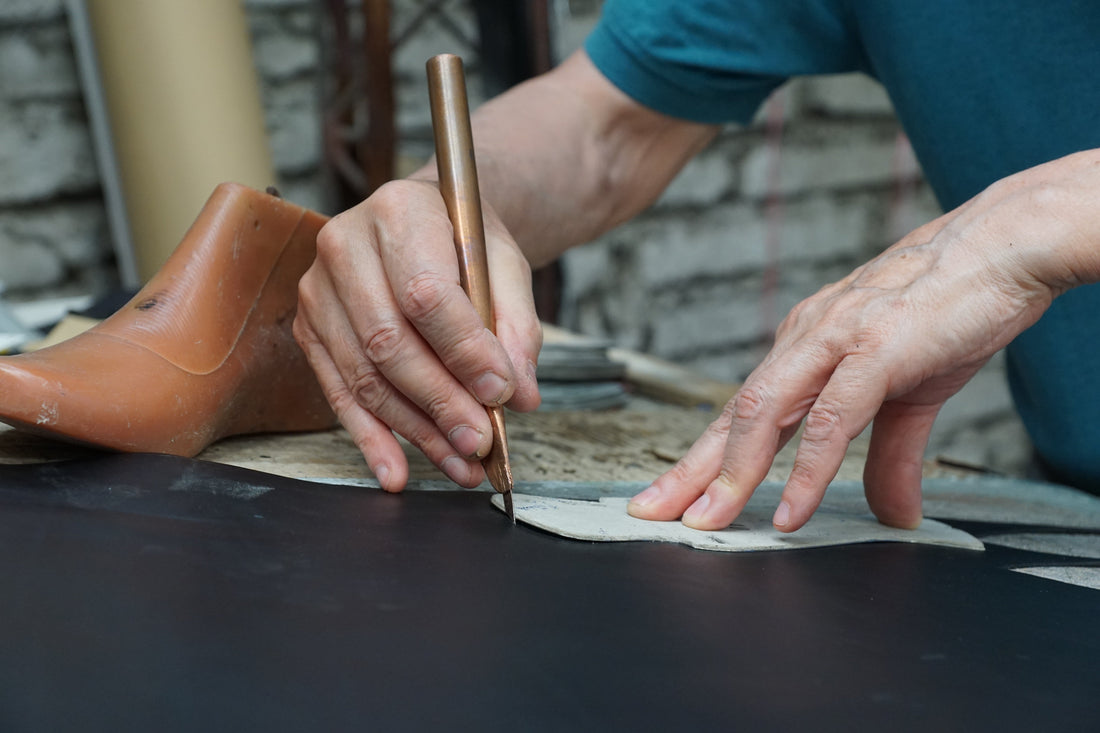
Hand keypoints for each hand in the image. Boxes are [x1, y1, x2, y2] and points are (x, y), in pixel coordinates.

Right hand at [293, 179, 541, 490]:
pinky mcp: (310, 330)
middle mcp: (345, 246)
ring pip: (364, 377)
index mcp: (399, 213)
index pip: (426, 294)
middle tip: (480, 441)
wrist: (422, 219)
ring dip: (415, 431)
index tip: (499, 392)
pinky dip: (371, 439)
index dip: (463, 350)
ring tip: (460, 464)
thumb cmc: (463, 239)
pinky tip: (397, 472)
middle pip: (389, 342)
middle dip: (440, 402)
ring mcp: (319, 291)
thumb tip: (517, 394)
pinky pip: (339, 394)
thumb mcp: (505, 266)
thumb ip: (515, 326)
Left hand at [629, 150, 1099, 531]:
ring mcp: (834, 341)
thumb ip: (888, 455)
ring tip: (708, 523)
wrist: (1004, 246)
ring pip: (765, 414)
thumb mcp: (910, 394)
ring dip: (733, 474)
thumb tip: (888, 513)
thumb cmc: (950, 307)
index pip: (740, 412)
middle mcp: (805, 341)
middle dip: (688, 471)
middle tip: (650, 513)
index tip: (670, 496)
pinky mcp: (875, 348)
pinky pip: (830, 418)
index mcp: (805, 347)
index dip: (701, 457)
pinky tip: (792, 510)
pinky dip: (807, 469)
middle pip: (733, 415)